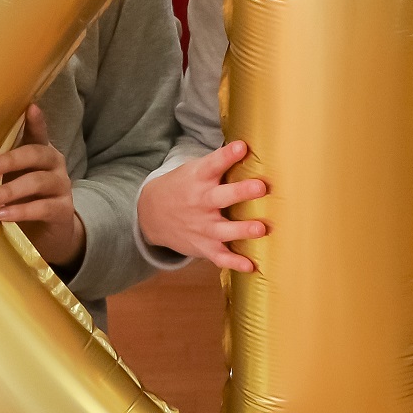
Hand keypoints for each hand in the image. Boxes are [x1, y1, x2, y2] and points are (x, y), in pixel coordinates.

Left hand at [0, 104, 85, 271]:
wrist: (47, 234)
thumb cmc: (22, 199)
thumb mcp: (11, 179)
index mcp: (40, 153)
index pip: (38, 133)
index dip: (36, 121)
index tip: (30, 108)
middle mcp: (54, 165)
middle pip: (37, 154)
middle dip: (11, 160)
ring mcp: (61, 186)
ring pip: (38, 181)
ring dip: (10, 190)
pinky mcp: (63, 209)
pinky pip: (43, 207)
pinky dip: (21, 211)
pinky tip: (3, 215)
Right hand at [136, 139, 267, 273]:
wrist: (152, 215)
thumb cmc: (182, 187)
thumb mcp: (193, 170)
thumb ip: (219, 163)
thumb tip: (250, 146)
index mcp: (198, 179)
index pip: (213, 164)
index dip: (227, 155)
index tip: (242, 147)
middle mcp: (200, 202)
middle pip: (221, 196)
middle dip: (241, 192)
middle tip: (260, 187)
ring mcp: (202, 227)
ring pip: (223, 230)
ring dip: (242, 230)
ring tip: (261, 228)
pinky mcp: (204, 246)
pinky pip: (220, 256)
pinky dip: (234, 263)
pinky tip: (251, 266)